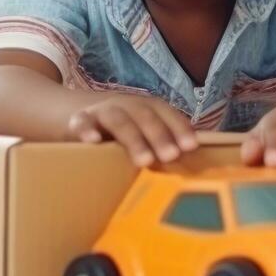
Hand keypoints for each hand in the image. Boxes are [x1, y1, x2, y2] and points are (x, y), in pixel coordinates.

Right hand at [66, 94, 198, 166]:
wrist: (79, 115)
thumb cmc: (122, 132)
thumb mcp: (143, 134)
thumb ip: (163, 146)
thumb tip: (195, 171)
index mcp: (146, 108)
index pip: (166, 114)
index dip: (179, 128)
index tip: (191, 147)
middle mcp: (127, 105)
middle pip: (145, 116)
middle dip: (159, 136)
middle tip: (171, 157)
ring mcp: (102, 111)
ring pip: (118, 119)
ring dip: (133, 138)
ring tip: (144, 160)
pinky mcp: (79, 120)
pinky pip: (81, 121)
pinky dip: (86, 129)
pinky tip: (93, 141)